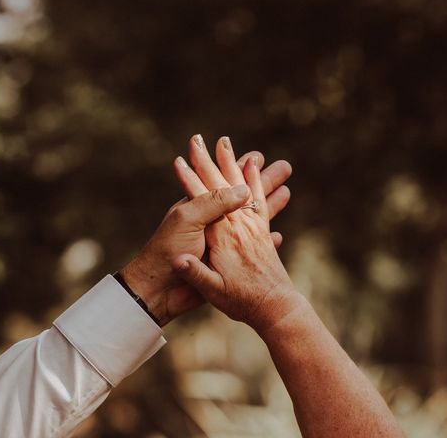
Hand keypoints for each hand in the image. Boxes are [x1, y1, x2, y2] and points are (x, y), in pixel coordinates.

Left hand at [121, 144, 291, 325]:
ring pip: (253, 218)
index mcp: (200, 206)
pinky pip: (252, 248)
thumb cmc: (167, 251)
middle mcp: (214, 220)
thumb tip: (243, 189)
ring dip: (270, 204)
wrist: (159, 290)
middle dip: (264, 180)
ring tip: (287, 191)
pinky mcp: (228, 262)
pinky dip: (266, 241)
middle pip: (245, 195)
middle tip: (285, 167)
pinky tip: (278, 235)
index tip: (257, 156)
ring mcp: (222, 241)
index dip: (239, 166)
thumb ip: (212, 203)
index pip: (224, 179)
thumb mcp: (187, 220)